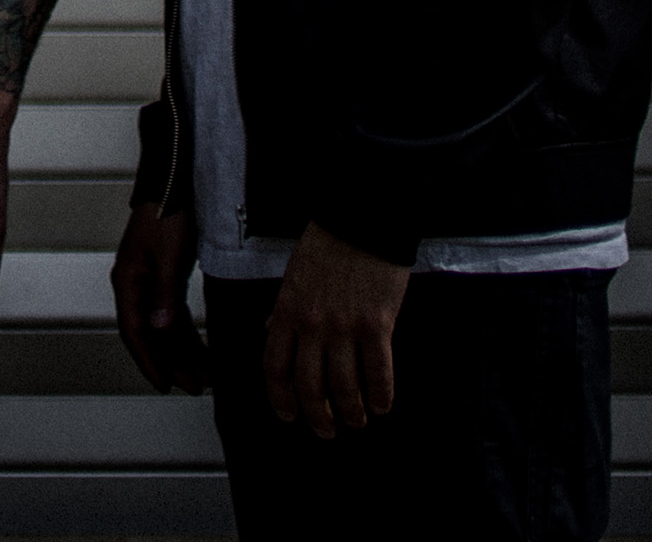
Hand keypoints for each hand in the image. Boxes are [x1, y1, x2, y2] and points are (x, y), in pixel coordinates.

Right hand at [111, 200, 209, 392]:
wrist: (172, 182)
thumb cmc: (166, 212)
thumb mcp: (169, 256)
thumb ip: (164, 294)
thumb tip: (159, 330)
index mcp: (128, 281)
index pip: (135, 332)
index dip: (149, 361)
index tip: (164, 384)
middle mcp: (135, 285)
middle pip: (150, 334)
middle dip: (171, 362)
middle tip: (193, 385)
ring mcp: (148, 281)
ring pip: (162, 326)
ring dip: (181, 350)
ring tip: (202, 372)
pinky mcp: (163, 276)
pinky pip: (172, 313)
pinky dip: (185, 331)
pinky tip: (199, 346)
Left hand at [262, 223, 408, 438]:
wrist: (360, 221)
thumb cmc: (326, 247)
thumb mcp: (293, 277)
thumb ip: (283, 310)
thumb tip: (270, 333)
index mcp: (287, 311)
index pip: (274, 367)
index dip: (280, 398)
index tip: (289, 415)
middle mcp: (312, 324)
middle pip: (309, 387)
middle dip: (318, 417)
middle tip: (327, 430)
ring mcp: (344, 327)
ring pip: (343, 388)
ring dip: (351, 412)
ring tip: (357, 421)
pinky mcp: (376, 326)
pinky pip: (378, 374)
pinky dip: (380, 397)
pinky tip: (381, 405)